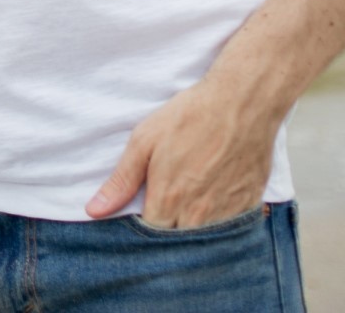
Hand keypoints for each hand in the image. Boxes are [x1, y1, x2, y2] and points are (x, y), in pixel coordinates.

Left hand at [84, 76, 278, 226]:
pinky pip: (232, 230)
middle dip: (168, 229)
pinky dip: (221, 222)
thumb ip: (121, 182)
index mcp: (168, 200)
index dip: (143, 226)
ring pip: (204, 239)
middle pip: (177, 241)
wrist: (241, 103)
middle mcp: (199, 215)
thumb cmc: (189, 118)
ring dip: (194, 228)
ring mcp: (227, 213)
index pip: (149, 235)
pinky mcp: (250, 206)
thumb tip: (94, 211)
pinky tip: (214, 198)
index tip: (143, 208)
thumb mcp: (144, 142)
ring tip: (189, 200)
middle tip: (166, 202)